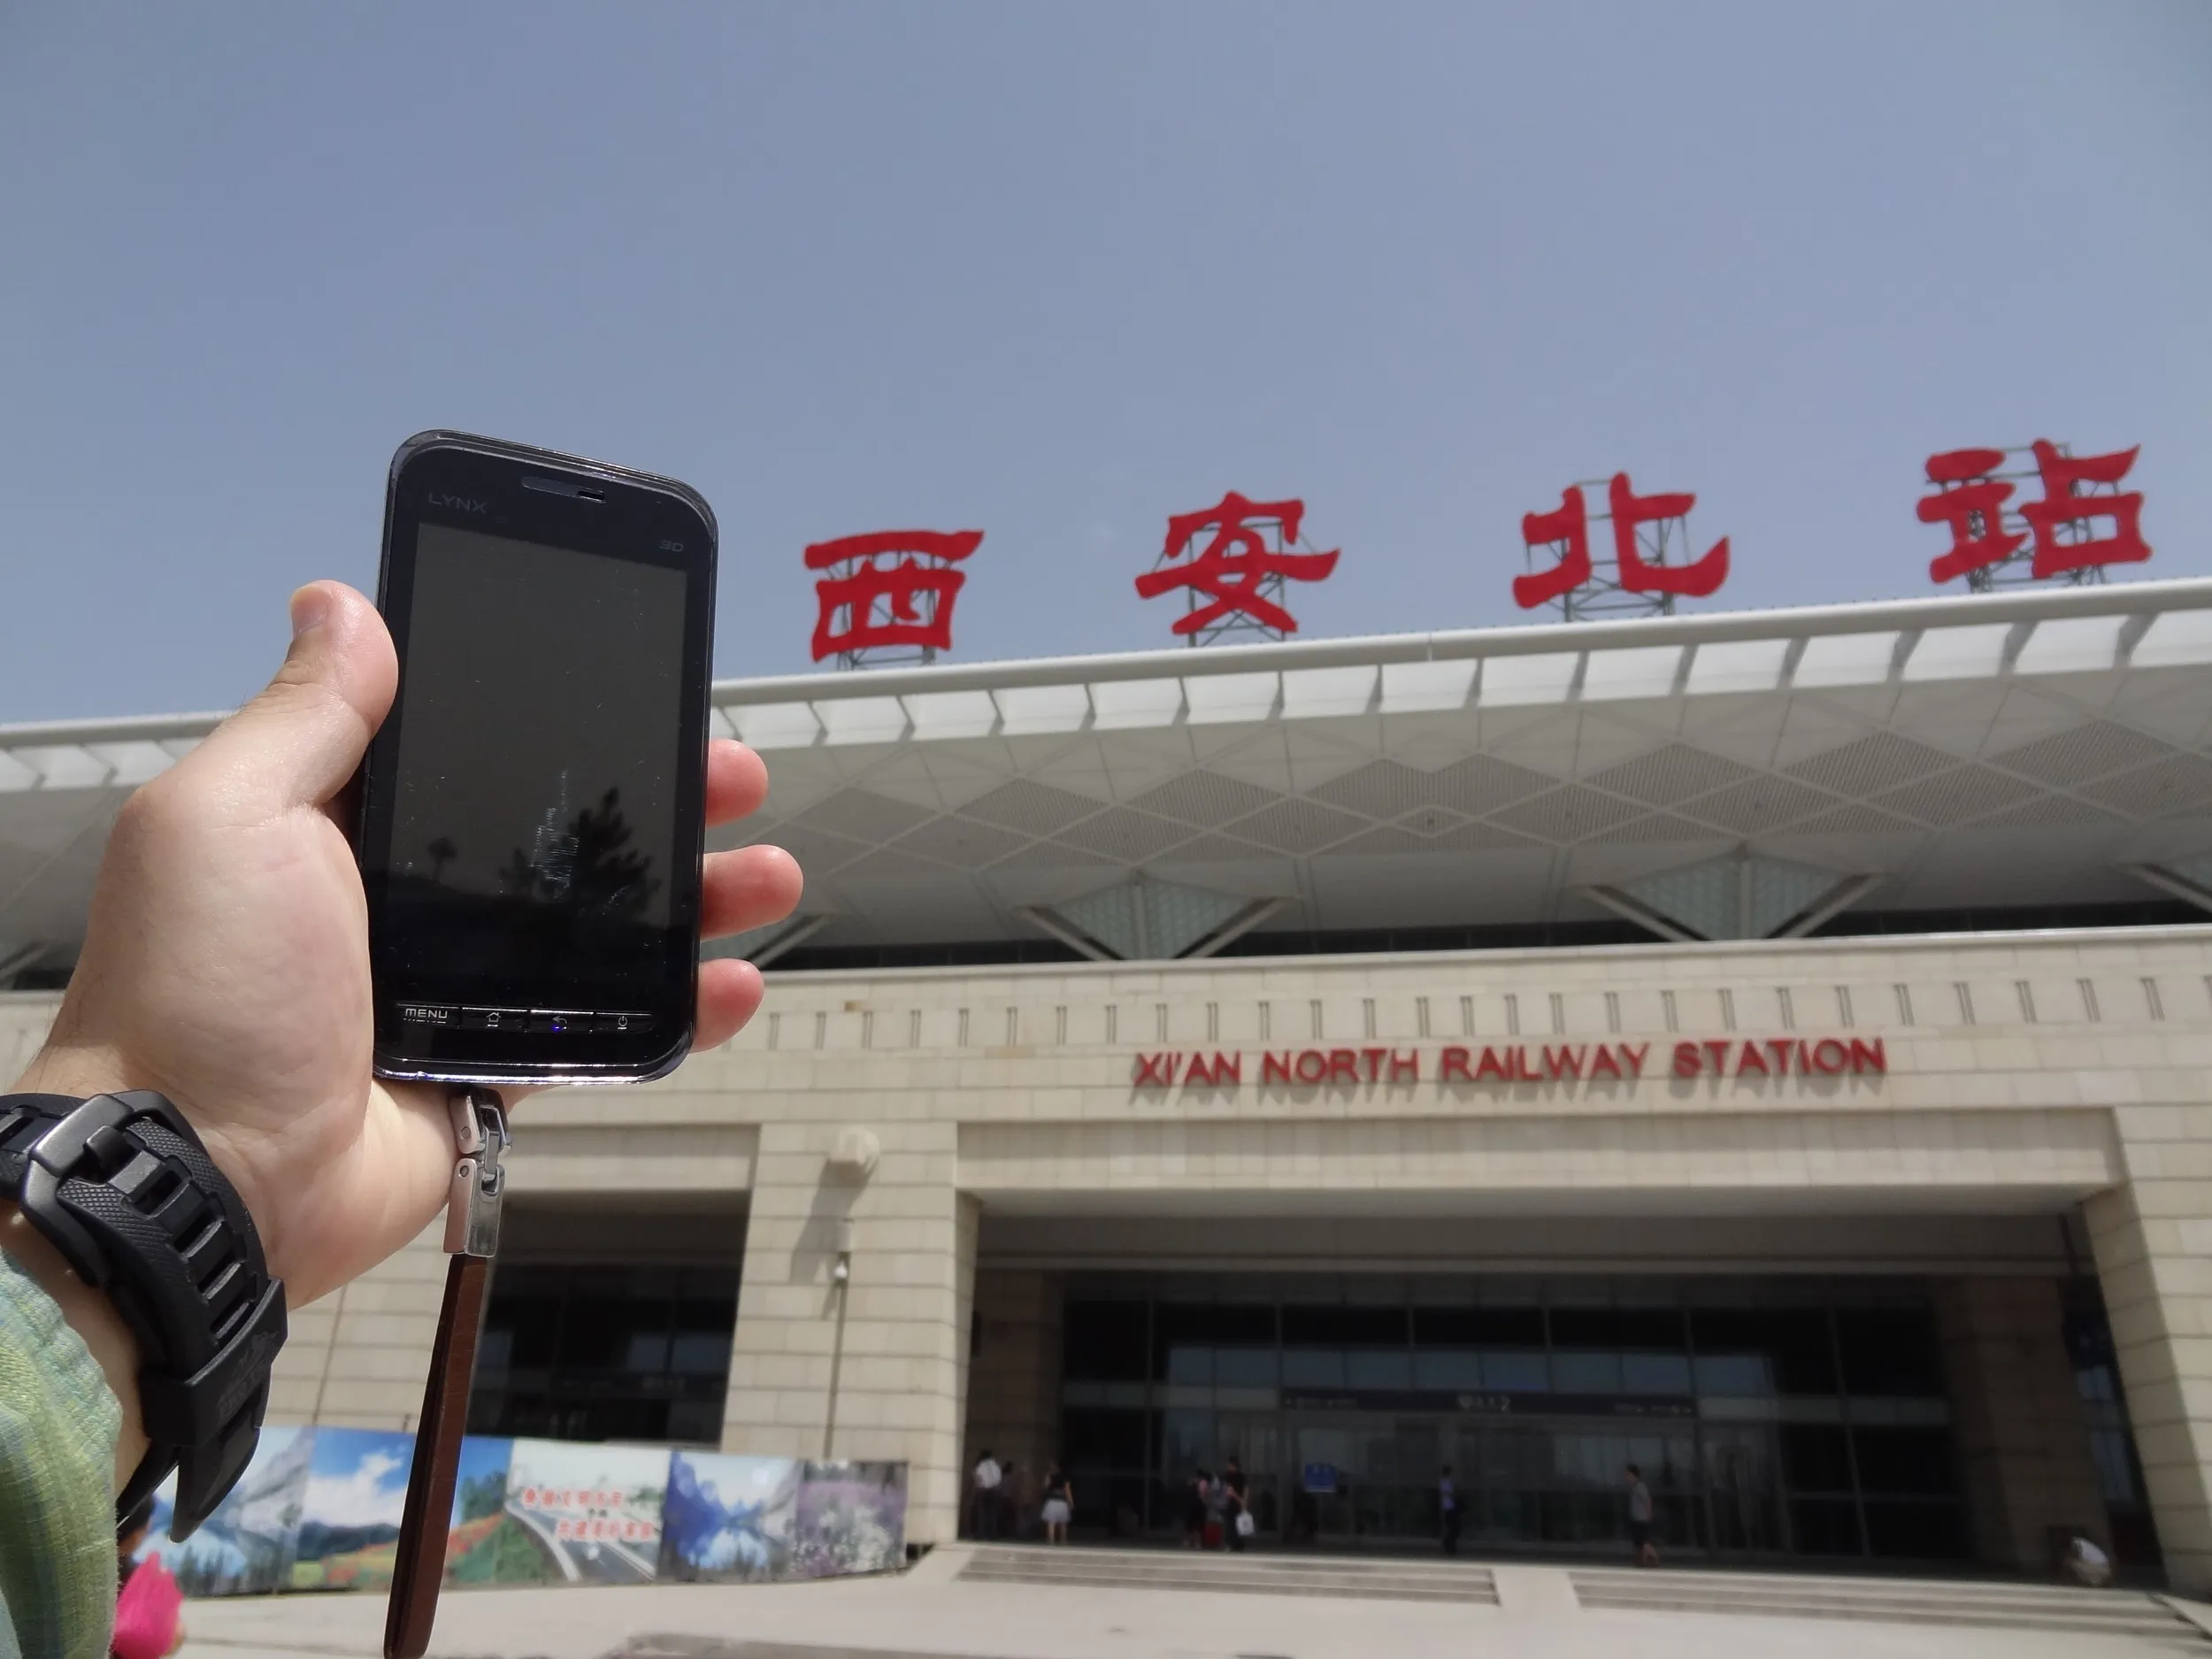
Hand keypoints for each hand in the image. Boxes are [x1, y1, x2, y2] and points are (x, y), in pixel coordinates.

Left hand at [12, 581, 800, 1309]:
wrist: (206, 1180)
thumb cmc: (206, 986)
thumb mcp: (230, 818)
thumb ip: (306, 716)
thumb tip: (341, 601)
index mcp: (334, 824)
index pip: (466, 748)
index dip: (556, 715)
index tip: (639, 686)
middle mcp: (398, 900)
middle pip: (555, 832)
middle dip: (655, 802)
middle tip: (735, 778)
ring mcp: (452, 992)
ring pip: (597, 928)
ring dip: (692, 898)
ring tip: (769, 874)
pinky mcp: (490, 1075)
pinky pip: (601, 1032)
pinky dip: (676, 1012)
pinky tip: (734, 985)